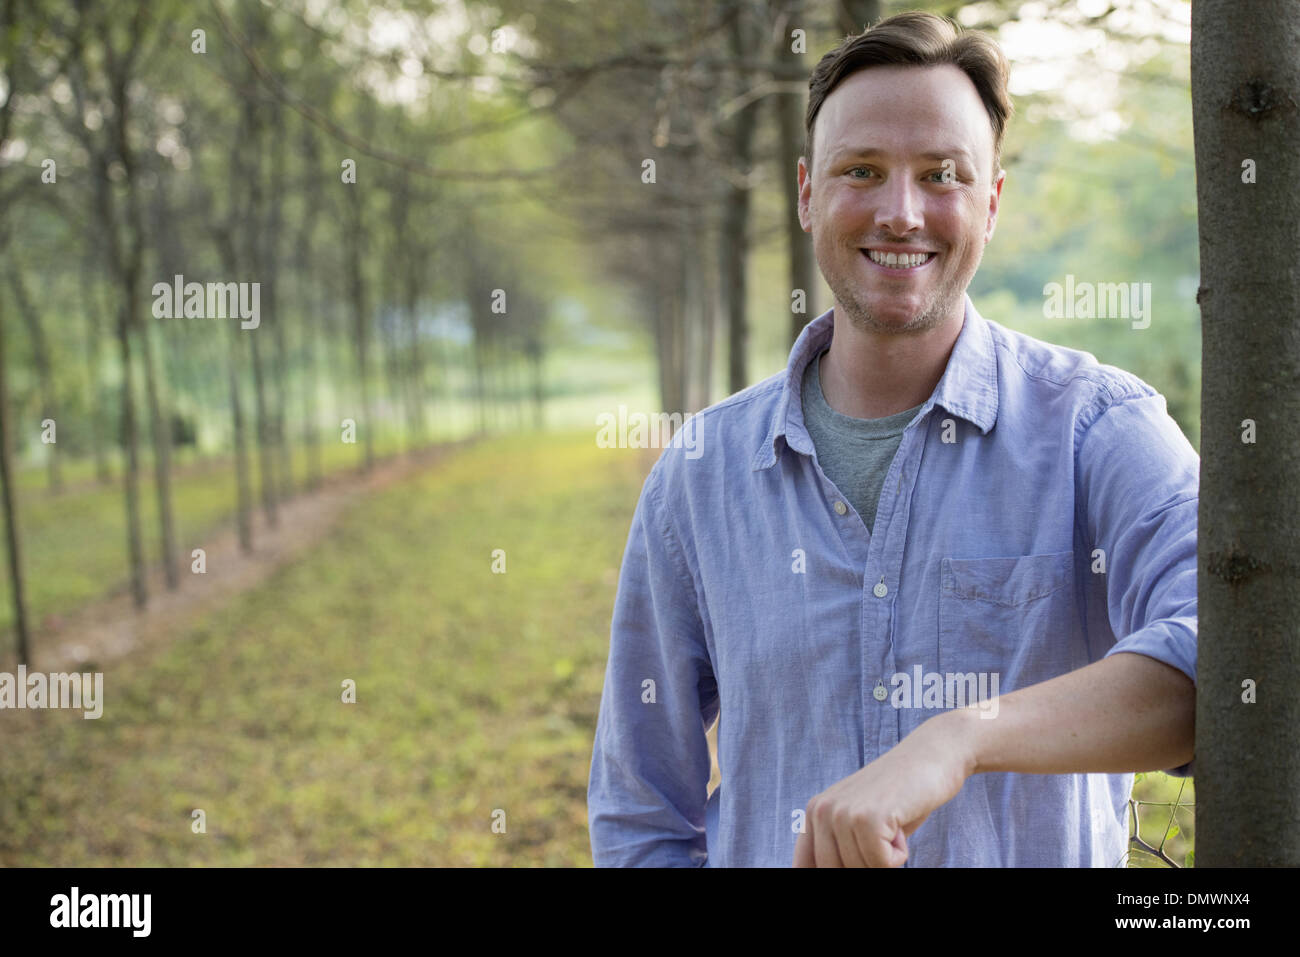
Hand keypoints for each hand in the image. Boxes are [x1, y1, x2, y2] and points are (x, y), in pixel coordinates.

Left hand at [793, 709, 976, 866]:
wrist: (930, 757)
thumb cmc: (899, 796)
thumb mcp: (858, 822)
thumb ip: (840, 848)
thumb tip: (832, 868)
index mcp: (813, 812)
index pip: (806, 863)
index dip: (825, 870)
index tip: (848, 862)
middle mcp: (820, 810)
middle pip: (834, 870)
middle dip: (865, 862)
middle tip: (882, 838)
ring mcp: (842, 813)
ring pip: (862, 868)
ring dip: (885, 856)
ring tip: (892, 822)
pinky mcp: (867, 818)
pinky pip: (882, 863)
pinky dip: (899, 854)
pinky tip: (900, 823)